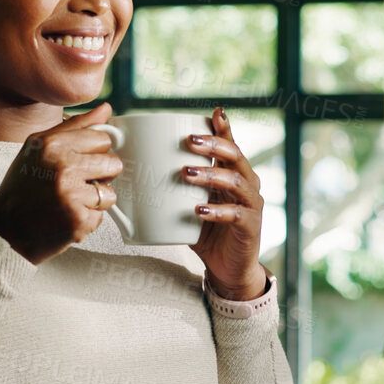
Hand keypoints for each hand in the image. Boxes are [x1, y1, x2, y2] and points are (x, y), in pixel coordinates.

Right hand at [0, 102, 123, 265]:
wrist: (5, 232)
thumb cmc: (23, 187)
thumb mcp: (39, 148)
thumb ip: (75, 126)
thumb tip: (107, 109)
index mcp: (52, 144)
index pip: (102, 138)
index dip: (94, 152)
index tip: (78, 163)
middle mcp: (62, 166)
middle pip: (113, 163)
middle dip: (99, 175)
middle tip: (74, 184)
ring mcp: (72, 194)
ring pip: (110, 191)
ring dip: (95, 200)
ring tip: (70, 201)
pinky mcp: (79, 220)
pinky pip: (102, 215)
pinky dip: (88, 219)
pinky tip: (66, 217)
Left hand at [184, 107, 269, 300]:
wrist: (228, 270)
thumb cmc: (206, 233)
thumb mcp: (189, 205)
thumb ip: (173, 188)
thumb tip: (132, 173)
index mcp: (233, 174)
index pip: (230, 145)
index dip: (224, 128)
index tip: (212, 114)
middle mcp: (247, 184)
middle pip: (235, 156)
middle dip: (213, 145)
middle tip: (189, 141)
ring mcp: (251, 205)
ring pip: (236, 182)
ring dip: (211, 174)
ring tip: (186, 172)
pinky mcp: (251, 227)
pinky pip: (236, 214)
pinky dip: (217, 211)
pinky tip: (199, 210)